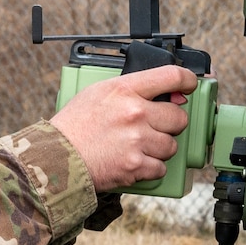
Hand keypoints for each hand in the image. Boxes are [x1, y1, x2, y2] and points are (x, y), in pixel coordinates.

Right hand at [49, 65, 196, 191]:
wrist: (56, 158)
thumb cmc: (75, 126)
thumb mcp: (99, 93)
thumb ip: (133, 90)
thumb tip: (171, 96)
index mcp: (125, 89)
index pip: (171, 76)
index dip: (187, 80)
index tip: (189, 86)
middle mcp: (134, 113)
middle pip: (178, 117)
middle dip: (170, 124)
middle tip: (153, 128)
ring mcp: (136, 140)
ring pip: (171, 145)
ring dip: (159, 148)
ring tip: (138, 147)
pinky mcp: (135, 166)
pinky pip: (160, 168)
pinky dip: (150, 168)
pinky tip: (134, 162)